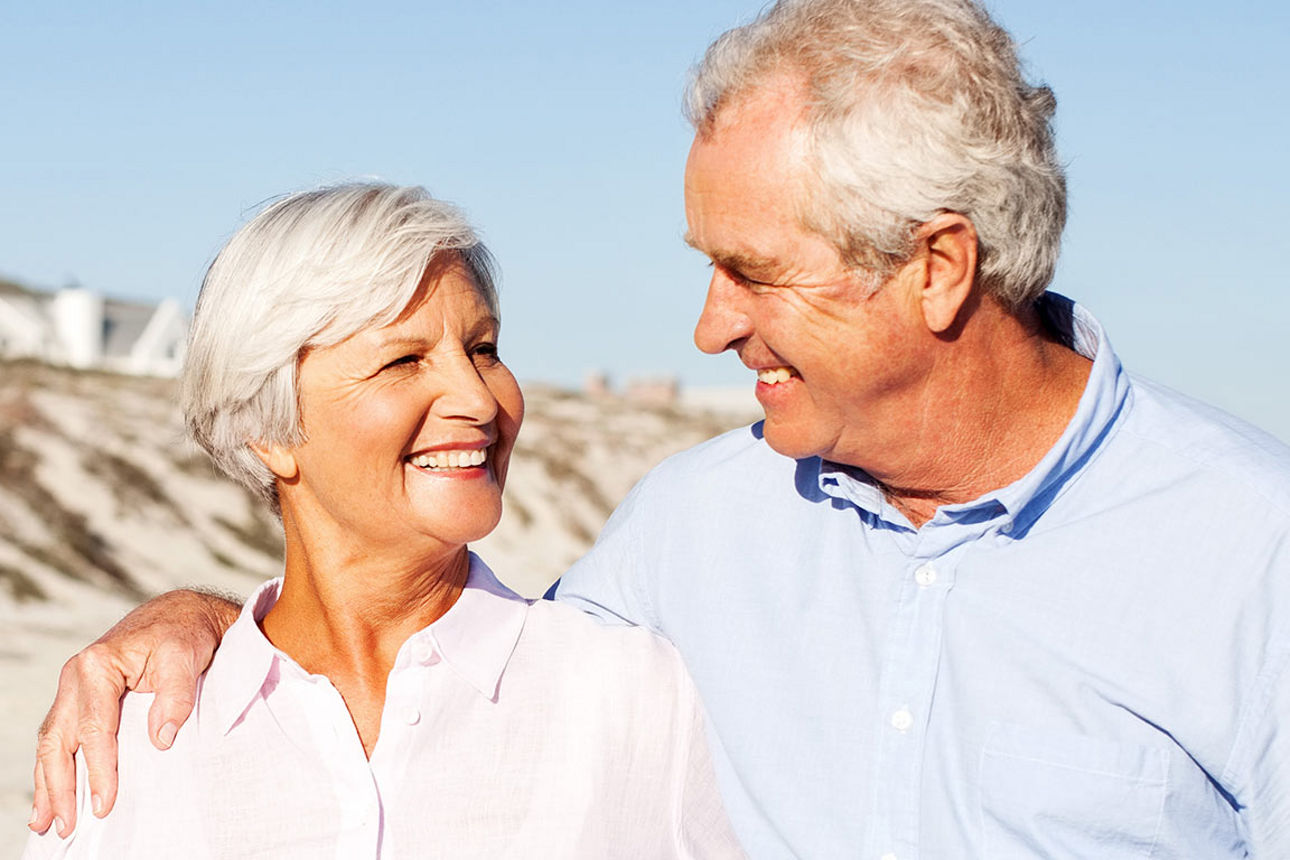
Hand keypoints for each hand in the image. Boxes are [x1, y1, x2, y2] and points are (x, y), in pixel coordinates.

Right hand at [30, 588, 240, 836]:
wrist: (181, 614)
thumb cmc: (185, 634)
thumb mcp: (186, 655)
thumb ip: (176, 695)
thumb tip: (162, 738)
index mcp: (97, 665)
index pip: (95, 729)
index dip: (99, 769)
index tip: (105, 803)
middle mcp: (77, 676)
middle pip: (61, 740)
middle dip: (61, 787)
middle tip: (68, 824)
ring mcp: (74, 687)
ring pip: (52, 741)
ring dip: (48, 783)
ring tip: (47, 821)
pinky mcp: (80, 696)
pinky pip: (59, 735)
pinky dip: (52, 765)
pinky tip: (50, 792)